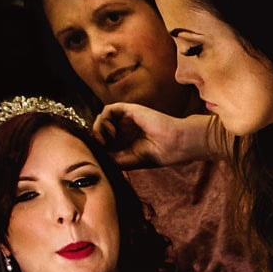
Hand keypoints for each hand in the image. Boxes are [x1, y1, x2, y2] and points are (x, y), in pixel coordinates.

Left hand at [91, 102, 213, 168]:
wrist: (175, 144)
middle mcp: (127, 127)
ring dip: (98, 129)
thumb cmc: (160, 154)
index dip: (99, 145)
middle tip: (101, 146)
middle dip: (97, 137)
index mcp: (129, 140)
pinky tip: (112, 132)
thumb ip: (113, 157)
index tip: (100, 153)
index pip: (106, 139)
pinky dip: (104, 120)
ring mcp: (127, 118)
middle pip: (101, 127)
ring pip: (102, 118)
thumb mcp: (131, 161)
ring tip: (107, 140)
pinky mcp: (129, 110)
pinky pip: (108, 110)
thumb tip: (97, 154)